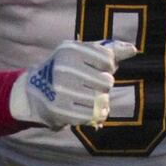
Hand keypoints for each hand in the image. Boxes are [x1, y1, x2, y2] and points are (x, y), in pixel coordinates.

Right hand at [8, 40, 136, 128]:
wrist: (32, 92)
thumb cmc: (65, 69)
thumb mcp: (83, 53)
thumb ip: (110, 50)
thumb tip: (133, 49)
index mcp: (71, 50)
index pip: (108, 60)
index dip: (107, 67)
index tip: (96, 68)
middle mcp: (64, 68)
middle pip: (106, 82)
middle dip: (103, 85)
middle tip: (90, 85)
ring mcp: (61, 90)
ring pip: (100, 100)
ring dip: (100, 102)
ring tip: (89, 99)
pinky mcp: (59, 109)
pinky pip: (91, 115)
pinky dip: (94, 115)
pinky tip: (88, 110)